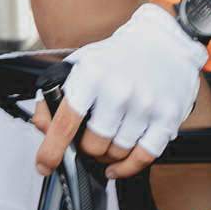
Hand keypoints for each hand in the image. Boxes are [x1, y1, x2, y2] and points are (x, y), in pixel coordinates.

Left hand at [34, 3, 206, 178]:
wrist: (163, 42)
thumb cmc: (118, 56)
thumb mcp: (80, 64)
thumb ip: (54, 95)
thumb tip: (42, 127)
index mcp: (92, 74)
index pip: (65, 123)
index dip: (51, 150)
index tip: (44, 165)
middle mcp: (119, 89)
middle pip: (93, 146)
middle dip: (85, 149)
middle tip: (87, 140)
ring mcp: (145, 105)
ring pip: (117, 153)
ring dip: (107, 156)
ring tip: (106, 142)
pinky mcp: (167, 117)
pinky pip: (144, 157)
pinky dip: (127, 168)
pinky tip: (118, 165)